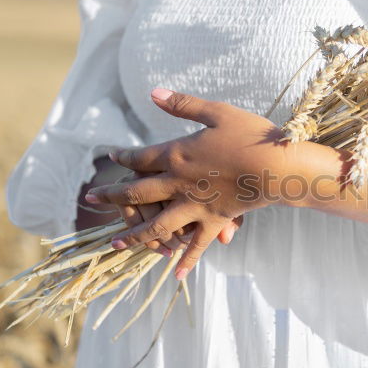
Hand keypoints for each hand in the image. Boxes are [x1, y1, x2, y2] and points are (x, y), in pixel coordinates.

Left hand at [85, 88, 293, 278]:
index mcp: (177, 155)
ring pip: (157, 225)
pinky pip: (196, 244)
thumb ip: (183, 105)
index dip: (124, 157)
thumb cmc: (250, 134)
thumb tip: (153, 93)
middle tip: (91, 199)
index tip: (113, 156)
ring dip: (134, 236)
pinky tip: (176, 275)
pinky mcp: (213, 221)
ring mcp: (195, 206)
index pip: (140, 157)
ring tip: (115, 244)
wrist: (276, 167)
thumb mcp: (216, 113)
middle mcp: (179, 183)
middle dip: (111, 196)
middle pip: (136, 192)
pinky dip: (186, 259)